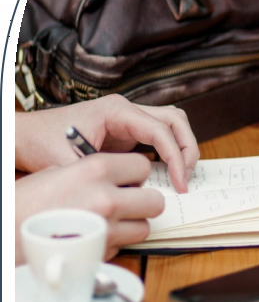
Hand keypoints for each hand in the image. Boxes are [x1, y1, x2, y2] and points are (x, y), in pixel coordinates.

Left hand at [15, 95, 198, 192]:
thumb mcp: (71, 162)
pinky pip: (160, 136)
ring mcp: (130, 119)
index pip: (161, 129)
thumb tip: (134, 191)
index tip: (180, 182)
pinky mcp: (128, 131)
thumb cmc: (44, 142)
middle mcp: (127, 110)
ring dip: (182, 148)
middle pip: (175, 120)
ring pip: (172, 124)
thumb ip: (103, 175)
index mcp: (117, 111)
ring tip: (181, 175)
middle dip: (187, 149)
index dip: (176, 157)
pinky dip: (170, 152)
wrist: (28, 135)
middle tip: (186, 178)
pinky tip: (167, 173)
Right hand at [15, 154, 164, 264]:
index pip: (143, 166)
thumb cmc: (28, 202)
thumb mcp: (59, 172)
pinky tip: (95, 236)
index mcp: (96, 169)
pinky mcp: (101, 253)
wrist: (9, 232)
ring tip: (111, 222)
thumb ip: (93, 173)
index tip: (129, 179)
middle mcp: (107, 197)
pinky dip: (114, 243)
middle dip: (144, 202)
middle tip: (129, 203)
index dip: (136, 174)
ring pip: (144, 228)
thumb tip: (117, 177)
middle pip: (155, 201)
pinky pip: (124, 247)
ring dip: (132, 226)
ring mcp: (106, 229)